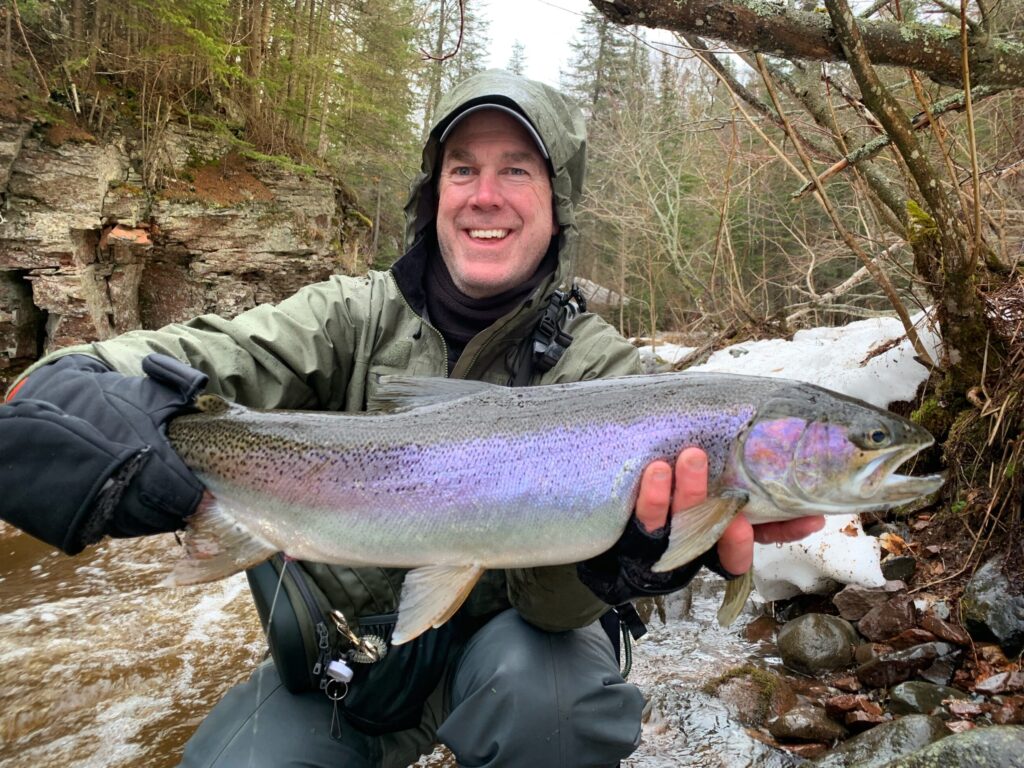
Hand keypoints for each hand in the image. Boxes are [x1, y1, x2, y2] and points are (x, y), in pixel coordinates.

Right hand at [0, 353, 207, 553]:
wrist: (50, 418)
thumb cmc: (108, 403)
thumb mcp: (150, 392)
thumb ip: (182, 386)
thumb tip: (205, 390)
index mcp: (149, 463)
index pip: (184, 498)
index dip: (198, 498)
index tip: (206, 494)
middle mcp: (128, 491)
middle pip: (166, 517)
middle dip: (179, 507)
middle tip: (188, 497)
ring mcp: (106, 508)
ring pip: (144, 526)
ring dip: (158, 516)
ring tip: (165, 499)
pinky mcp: (89, 517)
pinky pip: (121, 528)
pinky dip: (135, 520)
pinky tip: (142, 504)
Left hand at [578, 447, 825, 604]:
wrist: (590, 499)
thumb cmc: (658, 474)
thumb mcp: (700, 468)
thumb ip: (730, 463)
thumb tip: (781, 432)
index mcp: (713, 536)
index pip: (760, 537)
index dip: (785, 532)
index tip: (809, 518)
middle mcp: (689, 547)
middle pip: (716, 542)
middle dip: (730, 522)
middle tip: (738, 492)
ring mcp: (657, 546)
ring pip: (678, 532)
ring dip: (688, 496)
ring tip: (691, 458)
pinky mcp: (626, 538)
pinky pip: (641, 525)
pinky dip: (651, 500)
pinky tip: (656, 471)